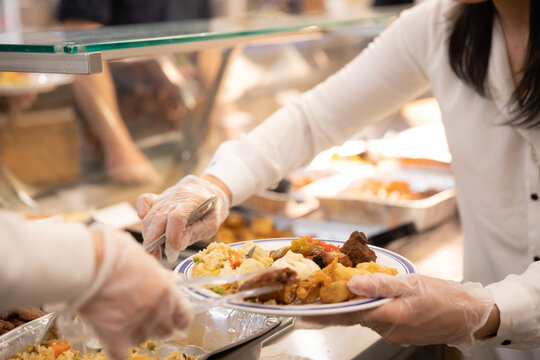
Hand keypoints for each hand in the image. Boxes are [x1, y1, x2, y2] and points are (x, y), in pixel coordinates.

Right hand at [65, 225, 192, 359]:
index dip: (179, 319)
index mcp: (166, 289)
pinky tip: (114, 345)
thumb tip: (171, 279)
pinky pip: (121, 357)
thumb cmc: (113, 252)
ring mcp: (136, 324)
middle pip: (165, 330)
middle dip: (156, 325)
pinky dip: (118, 354)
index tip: (175, 320)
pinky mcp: (113, 335)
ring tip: (121, 319)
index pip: (184, 316)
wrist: (89, 259)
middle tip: (142, 316)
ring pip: (143, 340)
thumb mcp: (144, 258)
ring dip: (135, 333)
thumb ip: (159, 274)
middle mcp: (156, 309)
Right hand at [136, 175, 229, 261]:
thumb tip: (177, 246)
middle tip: (156, 258)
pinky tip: (145, 229)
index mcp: (194, 201)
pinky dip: (141, 213)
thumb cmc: (212, 208)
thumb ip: (195, 232)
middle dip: (154, 241)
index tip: (172, 253)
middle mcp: (176, 197)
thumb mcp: (212, 223)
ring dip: (148, 236)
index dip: (172, 237)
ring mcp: (166, 196)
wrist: (208, 188)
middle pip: (159, 218)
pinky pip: (144, 201)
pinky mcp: (158, 197)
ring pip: (150, 215)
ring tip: (153, 252)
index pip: (177, 218)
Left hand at [299, 273, 496, 354]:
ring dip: (354, 304)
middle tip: (317, 294)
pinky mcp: (400, 330)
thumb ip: (380, 284)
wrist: (470, 315)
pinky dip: (370, 306)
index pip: (348, 316)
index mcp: (389, 317)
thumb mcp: (412, 284)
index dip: (324, 315)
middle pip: (354, 316)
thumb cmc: (445, 298)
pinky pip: (378, 317)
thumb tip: (352, 283)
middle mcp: (388, 329)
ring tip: (342, 286)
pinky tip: (369, 293)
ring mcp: (394, 332)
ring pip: (366, 316)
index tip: (303, 315)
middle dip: (336, 305)